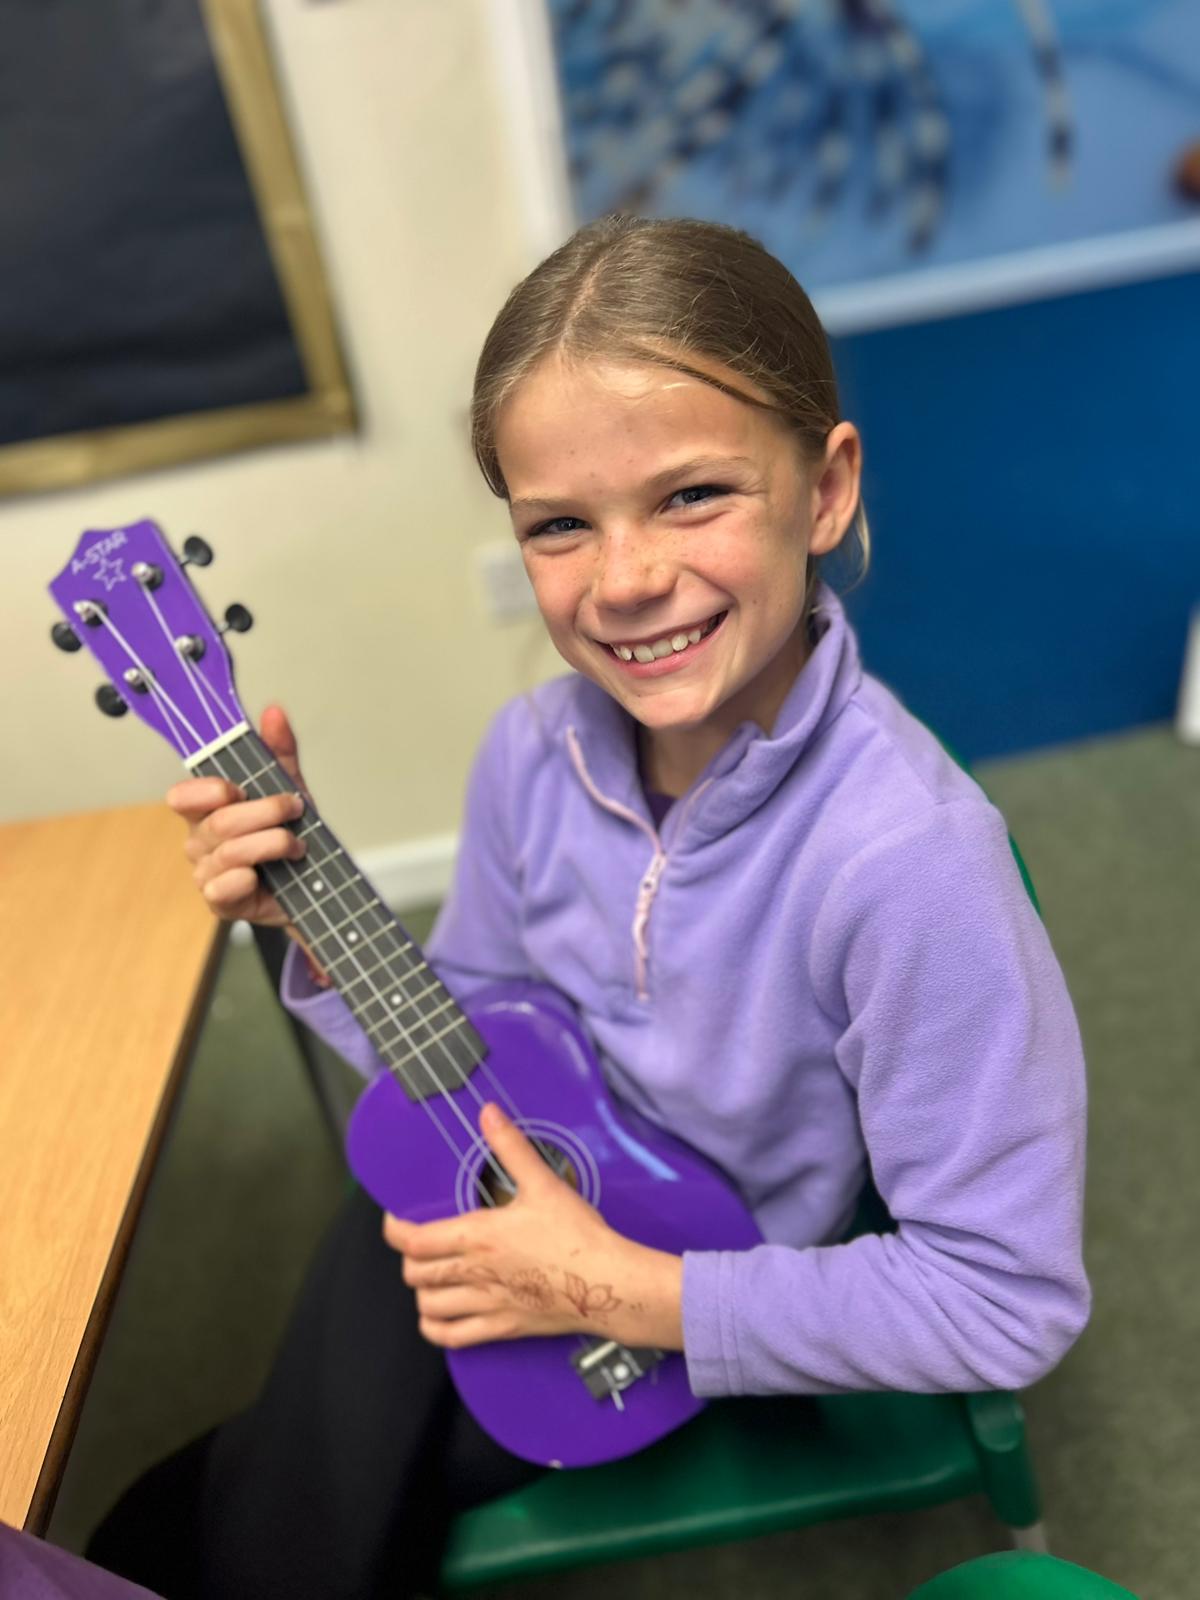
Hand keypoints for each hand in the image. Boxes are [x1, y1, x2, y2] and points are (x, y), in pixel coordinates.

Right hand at [167, 704, 308, 926]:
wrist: (312, 886)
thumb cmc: (289, 838)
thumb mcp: (289, 789)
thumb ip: (279, 752)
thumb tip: (273, 712)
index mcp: (207, 810)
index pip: (182, 796)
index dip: (208, 791)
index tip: (239, 788)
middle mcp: (201, 841)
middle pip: (220, 822)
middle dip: (266, 812)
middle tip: (294, 809)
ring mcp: (207, 873)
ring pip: (230, 852)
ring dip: (273, 844)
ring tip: (297, 846)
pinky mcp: (220, 902)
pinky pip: (224, 888)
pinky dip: (249, 879)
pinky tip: (265, 877)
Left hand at [384, 1104, 683, 1351]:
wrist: (606, 1282)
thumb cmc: (577, 1234)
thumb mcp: (543, 1183)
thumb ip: (510, 1147)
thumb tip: (488, 1113)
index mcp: (478, 1237)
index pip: (414, 1240)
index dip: (394, 1230)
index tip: (395, 1220)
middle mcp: (474, 1273)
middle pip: (415, 1273)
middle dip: (410, 1258)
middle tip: (419, 1245)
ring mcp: (486, 1304)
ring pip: (428, 1307)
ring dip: (422, 1292)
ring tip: (431, 1277)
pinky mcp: (502, 1328)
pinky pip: (452, 1338)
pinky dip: (435, 1329)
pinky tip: (438, 1317)